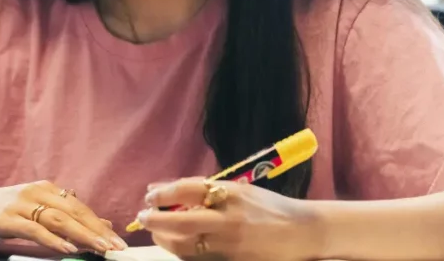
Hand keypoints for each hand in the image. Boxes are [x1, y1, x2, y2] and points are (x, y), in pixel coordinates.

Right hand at [0, 181, 127, 254]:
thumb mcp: (32, 210)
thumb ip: (62, 216)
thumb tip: (100, 223)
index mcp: (45, 189)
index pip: (79, 207)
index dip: (99, 224)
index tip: (118, 240)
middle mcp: (36, 192)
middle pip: (74, 212)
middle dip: (98, 231)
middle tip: (117, 248)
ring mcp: (21, 204)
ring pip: (58, 220)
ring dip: (82, 235)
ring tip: (100, 249)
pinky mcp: (6, 218)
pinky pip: (34, 229)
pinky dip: (53, 240)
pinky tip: (67, 249)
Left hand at [135, 178, 322, 260]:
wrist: (301, 233)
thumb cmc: (267, 207)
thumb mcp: (239, 191)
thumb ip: (206, 190)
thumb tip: (166, 190)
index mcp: (231, 195)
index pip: (188, 189)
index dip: (163, 192)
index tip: (149, 196)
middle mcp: (229, 220)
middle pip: (181, 221)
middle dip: (155, 220)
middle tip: (142, 217)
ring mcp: (231, 245)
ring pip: (186, 246)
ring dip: (165, 240)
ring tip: (157, 234)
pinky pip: (199, 260)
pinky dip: (183, 253)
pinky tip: (177, 247)